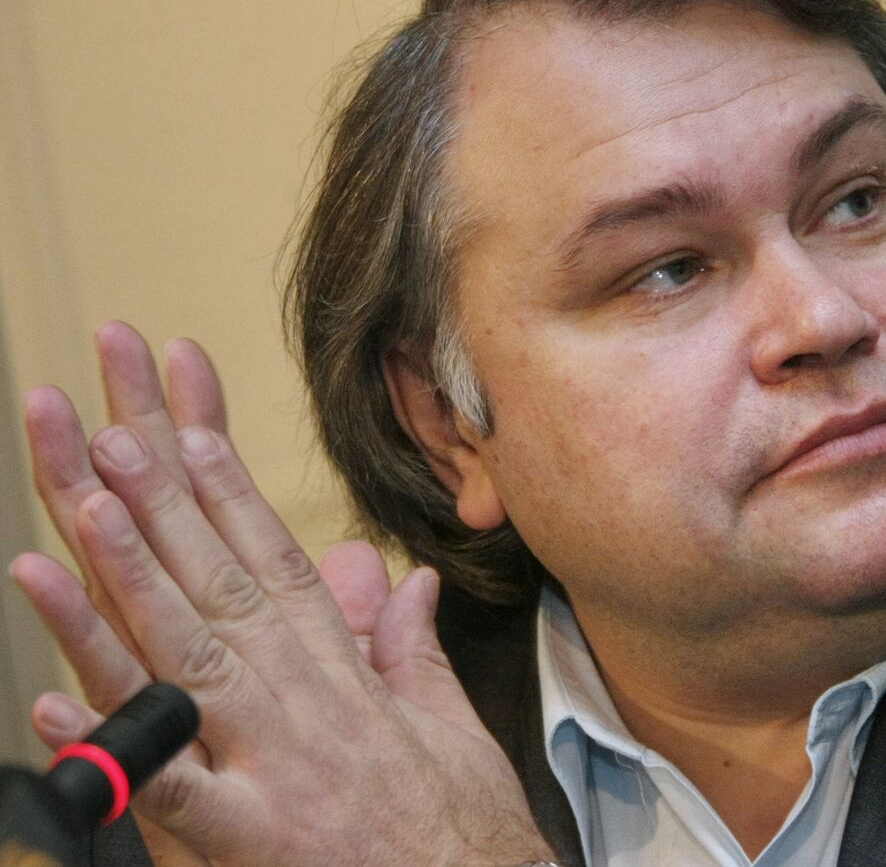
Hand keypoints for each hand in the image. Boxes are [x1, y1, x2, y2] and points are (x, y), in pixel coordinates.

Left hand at [11, 324, 554, 865]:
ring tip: (81, 511)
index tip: (188, 433)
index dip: (230, 498)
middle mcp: (308, 704)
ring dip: (132, 582)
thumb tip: (410, 583)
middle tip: (113, 435)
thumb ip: (411, 651)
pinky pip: (167, 785)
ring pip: (192, 657)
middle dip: (166, 508)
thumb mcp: (449, 727)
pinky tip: (49, 699)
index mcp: (346, 678)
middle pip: (225, 588)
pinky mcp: (253, 835)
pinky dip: (110, 744)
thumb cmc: (461, 834)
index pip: (280, 568)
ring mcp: (276, 764)